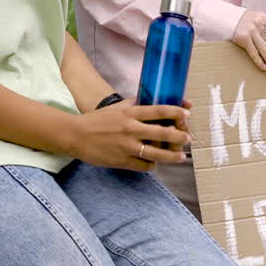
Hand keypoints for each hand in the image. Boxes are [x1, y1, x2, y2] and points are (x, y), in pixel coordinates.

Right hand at [69, 100, 189, 170]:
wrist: (76, 135)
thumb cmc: (98, 120)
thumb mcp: (118, 107)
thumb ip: (135, 103)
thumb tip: (154, 99)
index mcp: (130, 113)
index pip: (159, 111)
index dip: (176, 112)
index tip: (187, 113)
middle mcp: (131, 129)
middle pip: (163, 133)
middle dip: (180, 136)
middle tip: (188, 138)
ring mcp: (127, 146)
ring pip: (157, 153)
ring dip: (172, 156)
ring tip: (182, 156)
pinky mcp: (122, 161)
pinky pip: (144, 166)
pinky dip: (152, 164)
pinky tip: (156, 162)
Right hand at [232, 10, 265, 77]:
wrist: (225, 17)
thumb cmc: (244, 23)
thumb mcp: (257, 22)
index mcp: (265, 20)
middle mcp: (260, 24)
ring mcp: (251, 30)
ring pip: (265, 50)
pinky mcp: (242, 37)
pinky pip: (253, 52)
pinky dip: (259, 61)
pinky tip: (264, 68)